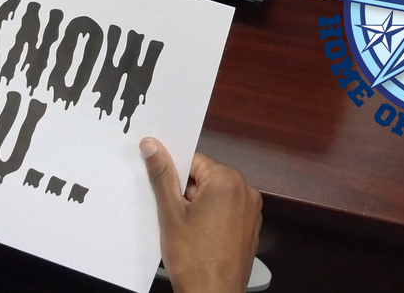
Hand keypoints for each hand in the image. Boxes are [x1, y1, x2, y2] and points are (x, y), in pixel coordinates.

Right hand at [141, 138, 261, 292]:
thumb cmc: (192, 257)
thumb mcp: (171, 213)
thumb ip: (162, 175)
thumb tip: (151, 144)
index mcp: (227, 180)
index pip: (194, 161)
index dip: (175, 175)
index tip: (162, 191)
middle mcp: (246, 191)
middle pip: (206, 177)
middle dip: (186, 191)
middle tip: (171, 213)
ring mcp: (252, 210)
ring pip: (216, 195)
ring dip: (198, 205)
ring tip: (184, 228)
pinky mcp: (251, 227)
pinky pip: (226, 211)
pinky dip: (211, 217)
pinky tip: (198, 236)